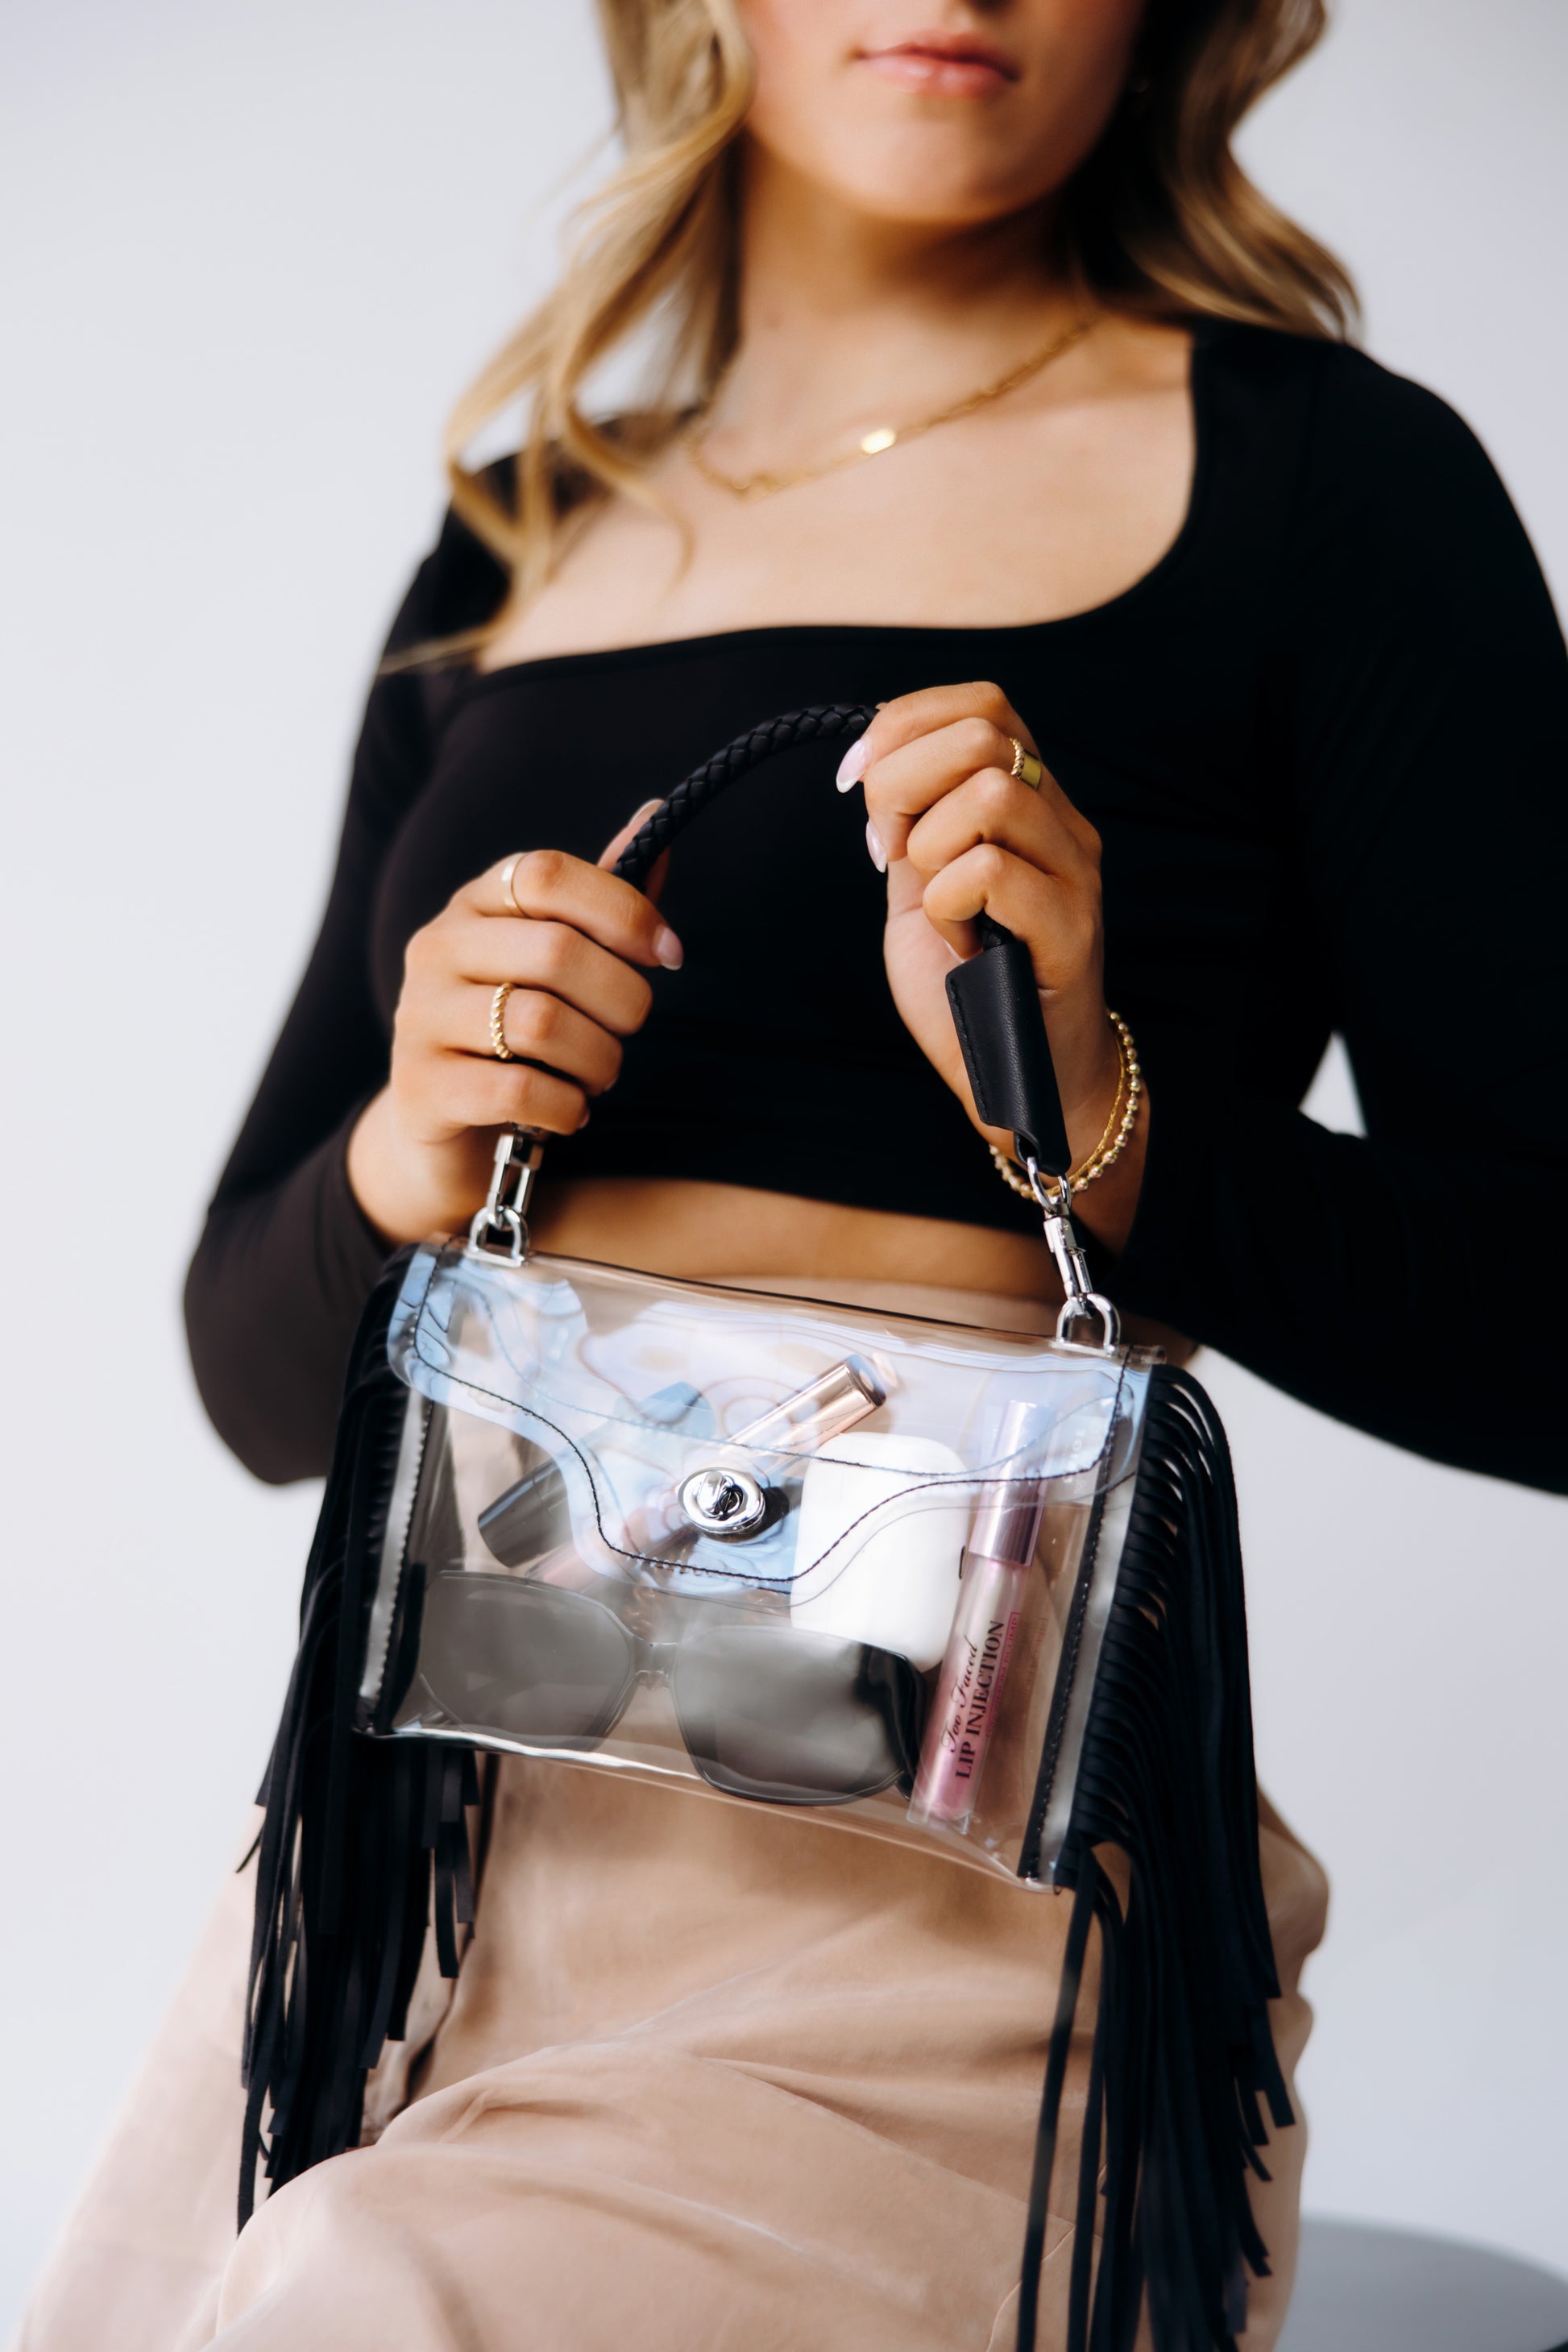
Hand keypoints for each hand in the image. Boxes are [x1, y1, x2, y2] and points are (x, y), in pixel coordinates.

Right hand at [347, 809, 677, 1243]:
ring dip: (598, 1060)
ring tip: (599, 1076)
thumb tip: (657, 809)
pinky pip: (518, 1091)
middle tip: (627, 1032)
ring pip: (541, 1024)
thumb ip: (606, 898)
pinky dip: (566, 1107)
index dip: (623, 909)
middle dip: (622, 1001)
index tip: (670, 953)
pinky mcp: (421, 1087)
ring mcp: (420, 1017)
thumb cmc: (519, 1033)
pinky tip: (570, 1112)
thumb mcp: (562, 960)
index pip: (547, 874)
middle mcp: (438, 948)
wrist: (445, 1129)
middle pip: (557, 952)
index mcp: (476, 904)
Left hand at [839, 681, 1144, 1248]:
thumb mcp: (922, 884)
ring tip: (932, 899)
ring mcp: (1075, 876)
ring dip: (929, 843)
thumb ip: (909, 821)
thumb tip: (869, 759)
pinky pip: (990, 871)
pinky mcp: (1072, 931)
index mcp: (1031, 801)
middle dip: (902, 785)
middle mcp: (1065, 825)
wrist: (1018, 1078)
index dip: (904, 724)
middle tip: (889, 851)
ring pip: (991, 793)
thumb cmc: (969, 984)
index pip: (982, 702)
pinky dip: (945, 899)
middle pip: (982, 735)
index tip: (855, 783)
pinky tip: (954, 938)